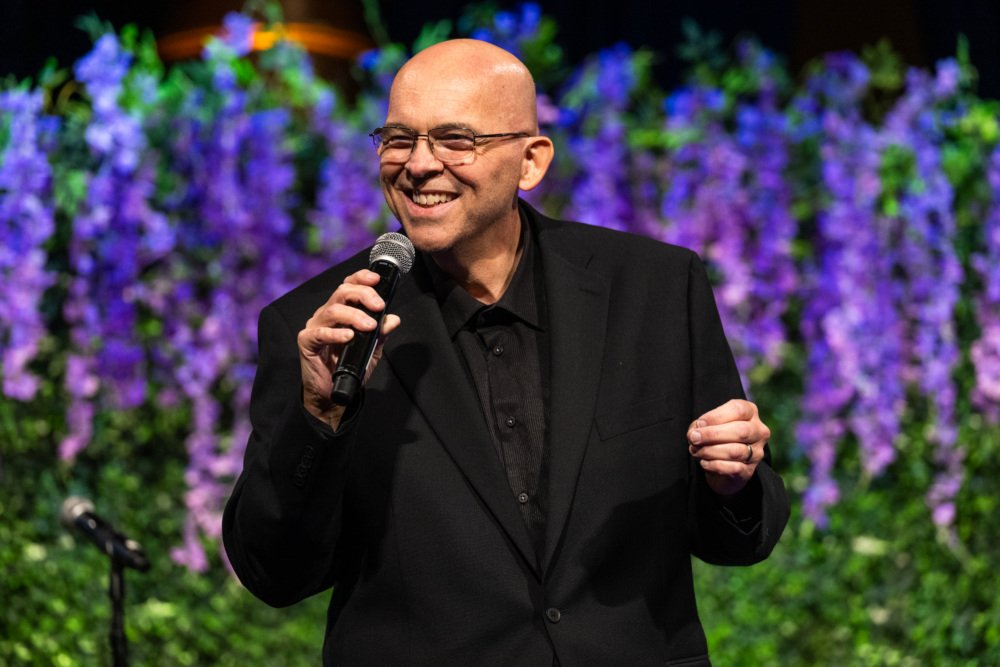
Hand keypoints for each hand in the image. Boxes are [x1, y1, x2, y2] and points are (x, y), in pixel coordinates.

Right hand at [298, 269, 401, 429]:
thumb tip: (393, 319)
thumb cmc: (350, 367)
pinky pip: (319, 333)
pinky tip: (349, 337)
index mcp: (342, 311)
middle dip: (363, 295)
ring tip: (369, 326)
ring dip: (354, 315)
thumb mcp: (371, 350)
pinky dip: (335, 333)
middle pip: (342, 292)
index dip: (361, 278)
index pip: (348, 285)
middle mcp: (327, 314)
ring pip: (333, 310)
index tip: (376, 279)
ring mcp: (315, 327)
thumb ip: (381, 333)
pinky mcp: (306, 342)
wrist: (333, 393)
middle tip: (378, 306)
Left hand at [687, 399, 769, 495]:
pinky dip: (715, 465)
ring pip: (735, 451)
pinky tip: (704, 462)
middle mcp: (759, 432)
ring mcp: (757, 453)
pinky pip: (733, 468)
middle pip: (740, 431)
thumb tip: (695, 433)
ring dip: (710, 451)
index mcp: (750, 413)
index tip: (700, 423)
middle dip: (712, 434)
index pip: (738, 410)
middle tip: (694, 438)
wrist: (721, 466)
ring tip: (696, 451)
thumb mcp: (707, 425)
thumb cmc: (715, 438)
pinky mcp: (749, 471)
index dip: (716, 416)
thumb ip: (701, 426)